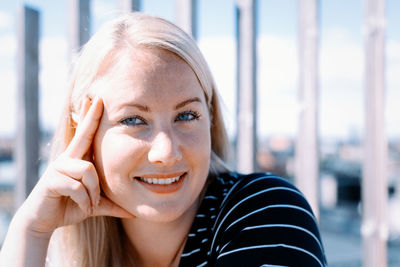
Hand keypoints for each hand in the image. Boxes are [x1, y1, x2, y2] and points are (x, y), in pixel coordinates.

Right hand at [16, 96, 133, 234]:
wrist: (43, 221)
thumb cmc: (70, 207)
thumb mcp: (93, 204)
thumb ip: (111, 204)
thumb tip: (134, 212)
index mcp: (77, 160)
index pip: (86, 135)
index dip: (91, 118)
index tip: (96, 100)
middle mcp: (67, 159)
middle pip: (82, 135)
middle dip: (91, 117)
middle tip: (98, 98)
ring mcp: (58, 168)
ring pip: (88, 171)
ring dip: (93, 192)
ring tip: (91, 204)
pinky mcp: (51, 180)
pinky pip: (77, 187)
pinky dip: (84, 201)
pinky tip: (83, 208)